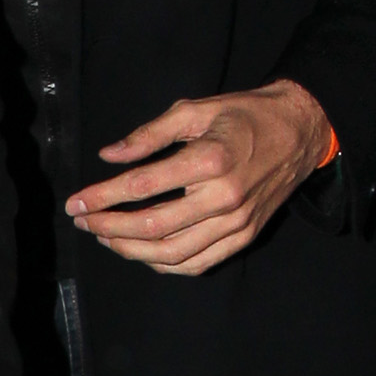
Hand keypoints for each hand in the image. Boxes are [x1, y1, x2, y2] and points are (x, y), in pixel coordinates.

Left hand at [64, 80, 332, 275]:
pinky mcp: (244, 237)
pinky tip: (142, 252)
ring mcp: (236, 223)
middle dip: (108, 227)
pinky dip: (163, 265)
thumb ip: (149, 134)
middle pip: (152, 226)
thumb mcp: (195, 110)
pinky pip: (196, 264)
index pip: (142, 187)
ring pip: (171, 253)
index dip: (102, 197)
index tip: (74, 202)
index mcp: (209, 160)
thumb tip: (108, 157)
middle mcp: (224, 197)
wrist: (301, 131)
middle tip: (83, 221)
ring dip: (130, 250)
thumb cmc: (244, 115)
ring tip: (105, 237)